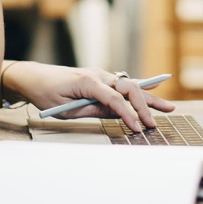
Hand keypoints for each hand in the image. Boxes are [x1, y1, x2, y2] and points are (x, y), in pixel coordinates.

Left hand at [4, 62, 174, 131]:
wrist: (34, 77)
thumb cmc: (46, 93)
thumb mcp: (66, 109)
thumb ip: (92, 110)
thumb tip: (115, 114)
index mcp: (88, 82)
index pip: (115, 99)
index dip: (128, 115)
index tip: (137, 128)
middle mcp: (98, 75)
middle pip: (128, 89)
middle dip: (144, 106)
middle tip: (154, 122)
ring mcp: (100, 75)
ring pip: (129, 86)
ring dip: (148, 97)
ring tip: (168, 107)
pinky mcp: (100, 79)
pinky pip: (123, 85)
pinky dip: (139, 89)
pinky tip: (155, 88)